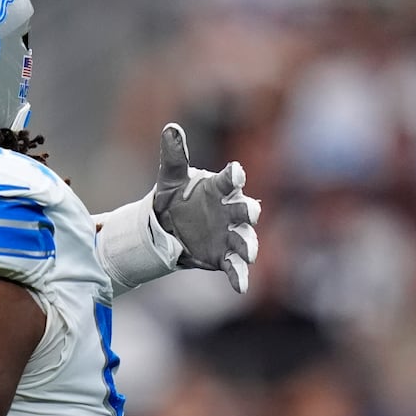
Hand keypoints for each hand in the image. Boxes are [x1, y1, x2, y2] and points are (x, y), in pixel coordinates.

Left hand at [151, 123, 260, 292]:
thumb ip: (173, 157)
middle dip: (248, 211)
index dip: (233, 176)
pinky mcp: (223, 256)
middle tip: (249, 212)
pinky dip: (239, 276)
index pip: (229, 181)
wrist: (165, 230)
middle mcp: (229, 211)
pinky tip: (240, 286)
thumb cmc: (174, 198)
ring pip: (245, 239)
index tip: (233, 173)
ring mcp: (229, 235)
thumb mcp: (170, 179)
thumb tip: (170, 128)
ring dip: (248, 246)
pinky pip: (235, 267)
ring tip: (248, 254)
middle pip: (246, 210)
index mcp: (218, 189)